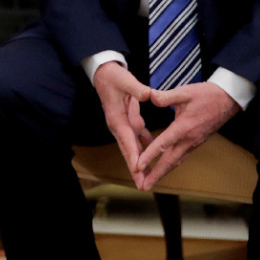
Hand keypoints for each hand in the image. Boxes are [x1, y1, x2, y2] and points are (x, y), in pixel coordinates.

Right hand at [92, 62, 154, 186]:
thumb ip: (137, 89)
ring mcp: (124, 125)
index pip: (126, 140)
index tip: (139, 170)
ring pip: (133, 148)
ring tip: (148, 179)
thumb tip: (149, 95)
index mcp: (117, 118)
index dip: (133, 155)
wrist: (104, 73)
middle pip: (128, 151)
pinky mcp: (129, 121)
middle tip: (143, 185)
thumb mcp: (125, 80)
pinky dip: (146, 148)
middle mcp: (119, 126)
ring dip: (141, 163)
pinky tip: (155, 156)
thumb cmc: (113, 77)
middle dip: (135, 169)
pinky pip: (139, 139)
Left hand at [134, 83, 240, 189]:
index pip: (163, 144)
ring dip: (162, 173)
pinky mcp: (195, 143)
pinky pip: (180, 157)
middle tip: (143, 186)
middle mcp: (188, 140)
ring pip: (175, 161)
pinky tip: (162, 167)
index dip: (149, 156)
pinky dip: (170, 164)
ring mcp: (193, 143)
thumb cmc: (207, 95)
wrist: (228, 100)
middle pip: (169, 161)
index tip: (137, 166)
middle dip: (155, 175)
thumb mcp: (185, 92)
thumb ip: (165, 96)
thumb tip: (148, 96)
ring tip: (150, 182)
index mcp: (184, 127)